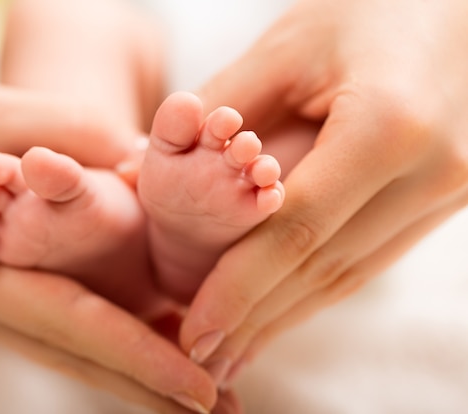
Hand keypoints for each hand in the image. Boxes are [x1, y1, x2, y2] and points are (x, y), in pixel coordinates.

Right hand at [0, 84, 218, 412]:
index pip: (73, 325)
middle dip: (149, 388)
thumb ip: (71, 139)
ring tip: (198, 397)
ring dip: (131, 376)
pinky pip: (53, 333)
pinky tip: (143, 352)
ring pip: (67, 354)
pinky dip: (103, 347)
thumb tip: (145, 167)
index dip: (140, 360)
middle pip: (76, 359)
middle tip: (224, 410)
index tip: (202, 392)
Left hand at [180, 0, 467, 384]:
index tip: (194, 331)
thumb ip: (222, 110)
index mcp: (390, 129)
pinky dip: (319, 289)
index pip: (297, 231)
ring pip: (350, 274)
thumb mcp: (290, 47)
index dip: (240, 287)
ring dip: (287, 317)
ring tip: (235, 352)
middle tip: (202, 361)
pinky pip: (371, 256)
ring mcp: (447, 192)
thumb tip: (144, 164)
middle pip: (324, 267)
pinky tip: (283, 310)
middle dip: (257, 319)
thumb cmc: (370, 8)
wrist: (460, 3)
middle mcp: (431, 173)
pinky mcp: (443, 198)